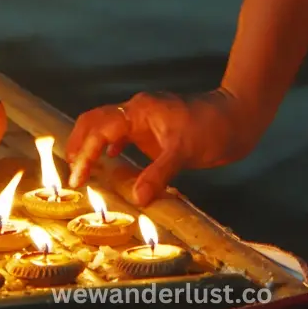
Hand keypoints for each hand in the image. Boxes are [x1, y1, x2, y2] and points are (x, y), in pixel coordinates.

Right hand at [65, 89, 255, 205]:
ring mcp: (144, 121)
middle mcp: (136, 112)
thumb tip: (137, 198)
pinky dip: (109, 150)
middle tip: (72, 174)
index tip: (77, 179)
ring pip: (106, 128)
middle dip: (79, 144)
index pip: (100, 128)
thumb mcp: (184, 151)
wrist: (235, 117)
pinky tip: (110, 166)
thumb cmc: (211, 127)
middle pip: (94, 121)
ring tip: (83, 173)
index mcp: (139, 110)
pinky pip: (122, 137)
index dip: (85, 153)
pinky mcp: (152, 131)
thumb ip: (158, 173)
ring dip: (91, 146)